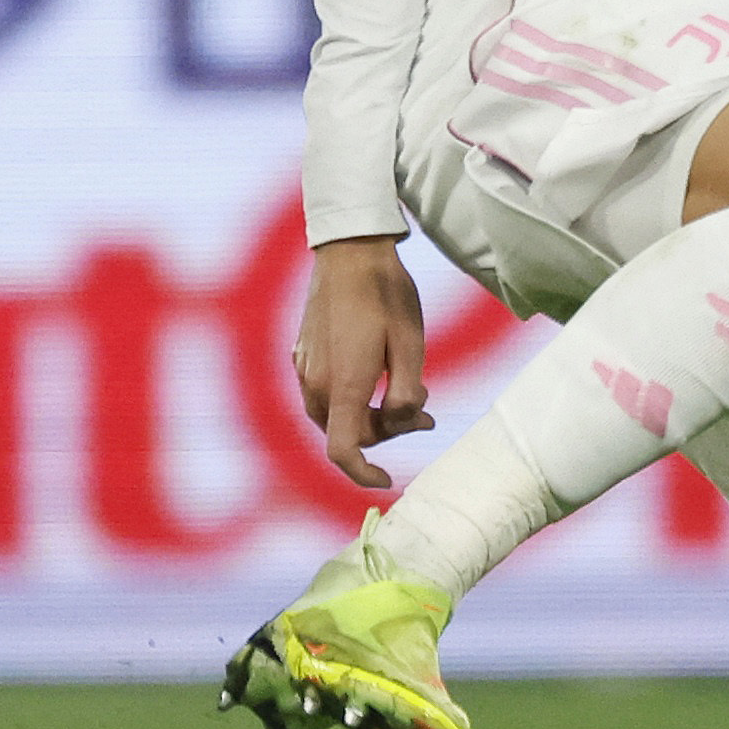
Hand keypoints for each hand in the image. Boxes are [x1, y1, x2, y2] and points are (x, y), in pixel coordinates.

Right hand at [294, 235, 431, 493]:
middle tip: (425, 413)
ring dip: (370, 414)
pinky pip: (326, 392)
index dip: (363, 474)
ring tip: (407, 391)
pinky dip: (353, 396)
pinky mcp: (304, 354)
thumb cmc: (386, 294)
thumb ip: (408, 392)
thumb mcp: (411, 344)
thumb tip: (404, 419)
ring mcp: (305, 367)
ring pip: (336, 415)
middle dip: (386, 432)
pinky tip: (379, 372)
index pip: (343, 451)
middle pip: (348, 433)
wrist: (350, 249)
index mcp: (344, 384)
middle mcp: (316, 383)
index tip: (387, 479)